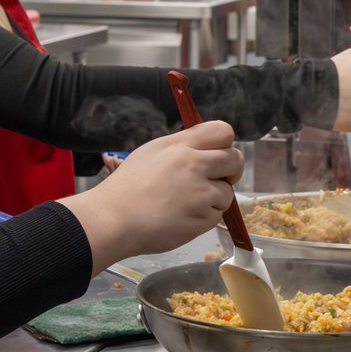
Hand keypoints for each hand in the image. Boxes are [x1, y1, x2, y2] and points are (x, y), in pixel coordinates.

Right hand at [60, 121, 241, 269]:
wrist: (114, 218)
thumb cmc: (129, 185)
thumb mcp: (153, 151)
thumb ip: (183, 145)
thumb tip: (207, 147)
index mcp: (181, 146)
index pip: (223, 132)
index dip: (225, 143)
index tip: (218, 154)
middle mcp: (194, 166)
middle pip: (235, 160)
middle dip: (231, 170)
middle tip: (216, 178)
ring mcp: (200, 194)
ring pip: (228, 192)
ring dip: (214, 197)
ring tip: (187, 202)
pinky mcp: (202, 219)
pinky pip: (217, 215)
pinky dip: (205, 216)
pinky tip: (182, 215)